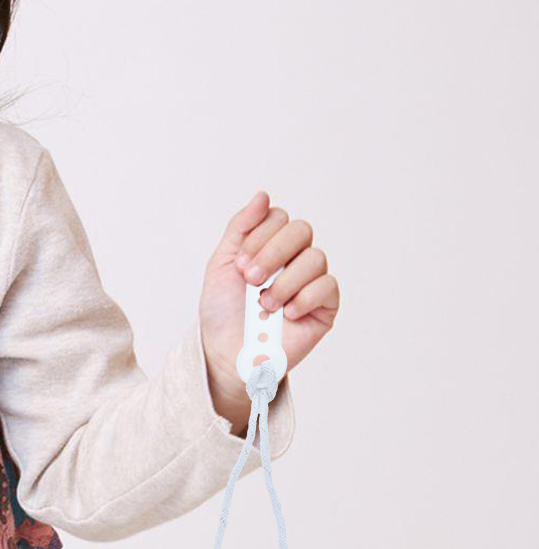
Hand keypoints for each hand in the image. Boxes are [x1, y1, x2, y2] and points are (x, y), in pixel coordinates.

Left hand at [199, 191, 340, 432]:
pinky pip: (327, 287)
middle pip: (301, 230)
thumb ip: (240, 228)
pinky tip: (286, 313)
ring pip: (315, 258)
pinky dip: (304, 297)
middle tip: (250, 279)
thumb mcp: (221, 265)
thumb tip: (262, 195)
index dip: (259, 237)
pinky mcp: (324, 308)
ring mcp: (311, 282)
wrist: (224, 353)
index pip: (279, 218)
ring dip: (284, 281)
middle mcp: (295, 259)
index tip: (239, 266)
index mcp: (271, 246)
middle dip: (272, 253)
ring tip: (264, 304)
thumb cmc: (222, 312)